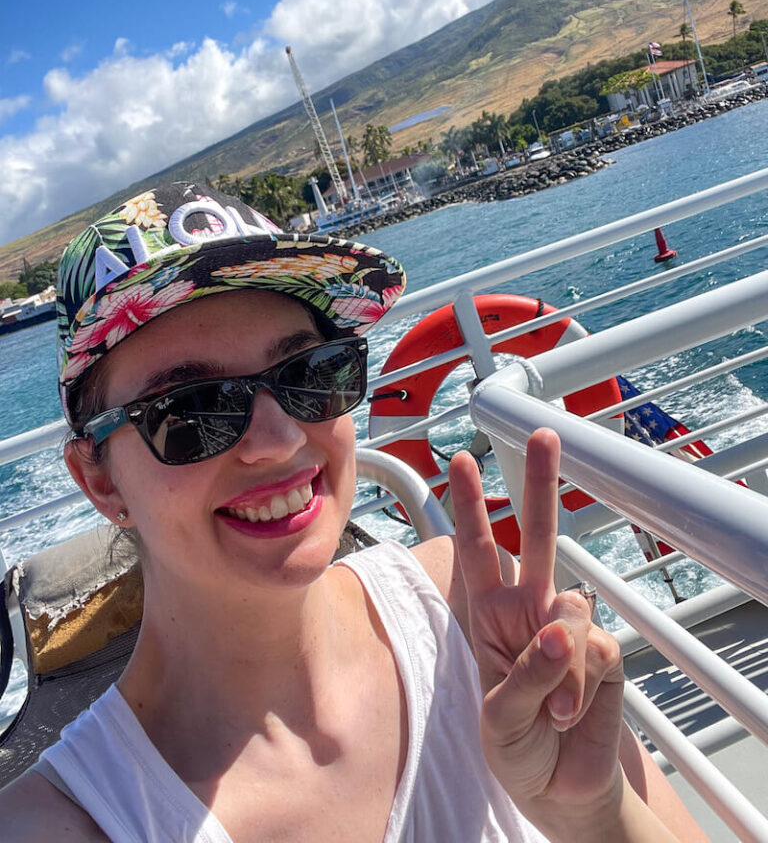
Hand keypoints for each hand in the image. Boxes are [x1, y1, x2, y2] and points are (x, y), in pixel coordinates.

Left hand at [449, 428, 624, 824]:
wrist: (558, 790)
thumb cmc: (514, 747)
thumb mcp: (496, 717)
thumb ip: (525, 673)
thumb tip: (561, 632)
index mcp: (490, 614)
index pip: (478, 551)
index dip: (470, 507)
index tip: (460, 461)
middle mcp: (531, 610)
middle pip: (538, 535)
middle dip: (540, 483)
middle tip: (543, 434)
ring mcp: (569, 629)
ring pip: (571, 608)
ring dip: (557, 666)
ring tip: (549, 711)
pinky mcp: (603, 655)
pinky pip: (595, 651)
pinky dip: (579, 689)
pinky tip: (570, 715)